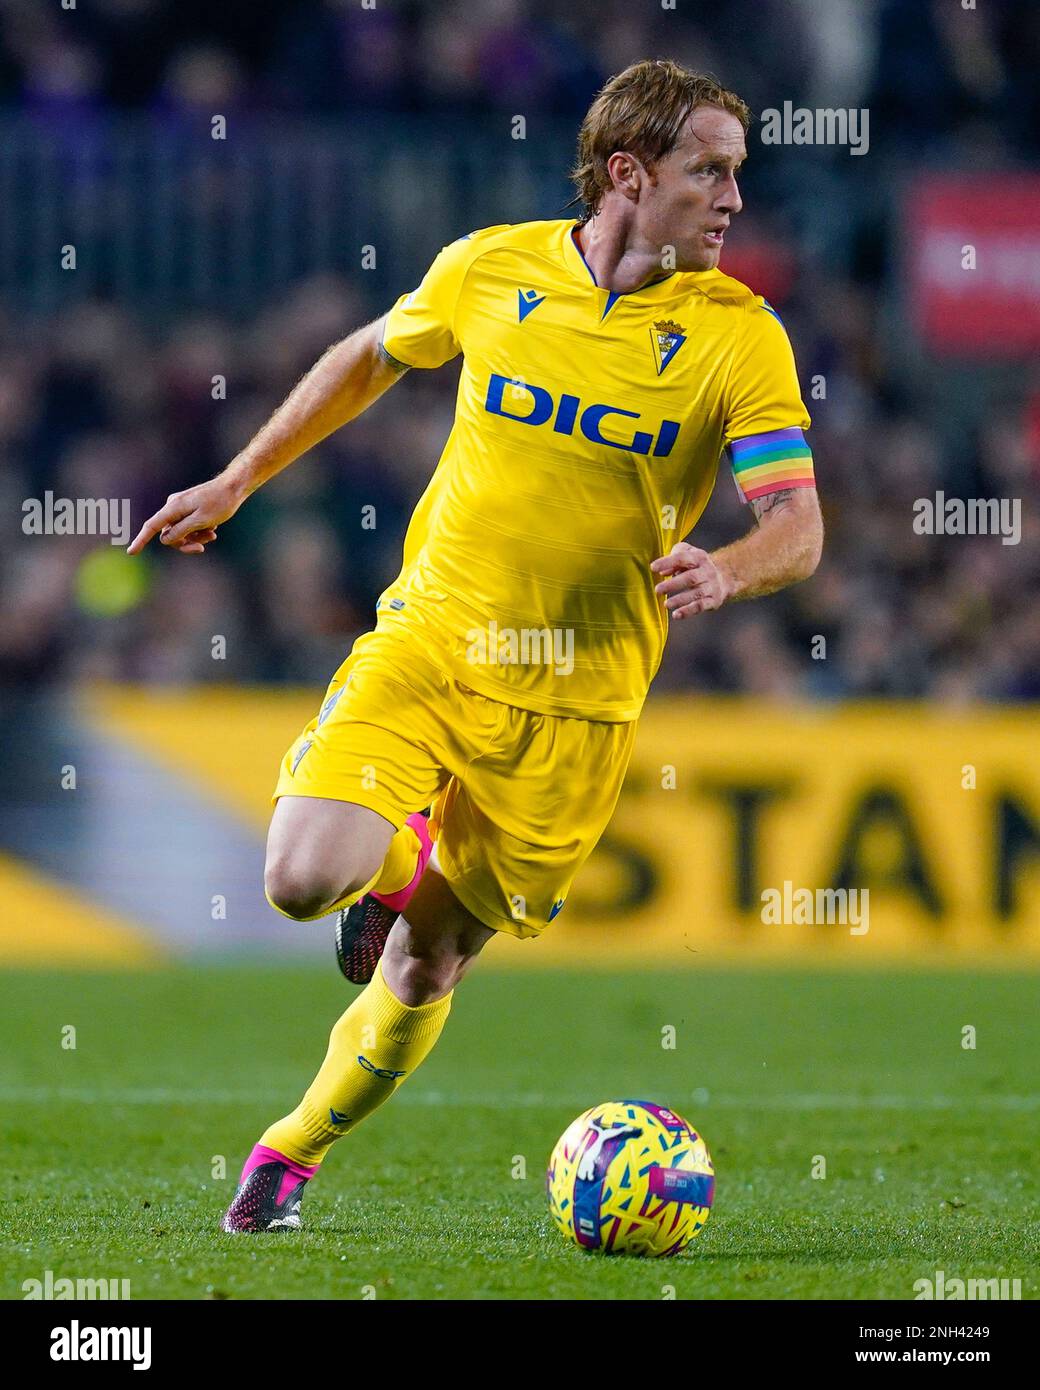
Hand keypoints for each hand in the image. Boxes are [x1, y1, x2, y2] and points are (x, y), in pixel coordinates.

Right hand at [126, 477, 244, 554]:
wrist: (233, 488)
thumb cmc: (219, 503)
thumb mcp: (200, 521)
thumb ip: (181, 531)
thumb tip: (164, 539)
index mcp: (173, 508)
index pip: (152, 527)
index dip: (140, 540)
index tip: (131, 553)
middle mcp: (173, 507)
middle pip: (169, 534)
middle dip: (185, 543)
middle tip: (202, 546)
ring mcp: (180, 508)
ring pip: (181, 532)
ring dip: (195, 537)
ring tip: (212, 534)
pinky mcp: (188, 509)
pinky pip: (188, 526)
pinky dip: (199, 531)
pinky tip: (213, 529)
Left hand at [650, 542, 734, 619]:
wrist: (725, 576)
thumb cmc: (698, 565)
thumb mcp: (688, 554)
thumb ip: (674, 557)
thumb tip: (663, 571)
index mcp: (699, 557)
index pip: (682, 558)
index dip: (667, 562)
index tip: (653, 567)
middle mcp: (707, 571)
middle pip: (691, 578)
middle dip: (673, 584)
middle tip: (658, 590)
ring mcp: (711, 586)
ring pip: (696, 593)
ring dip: (680, 600)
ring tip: (666, 604)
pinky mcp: (713, 600)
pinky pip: (701, 606)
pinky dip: (688, 611)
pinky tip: (676, 615)